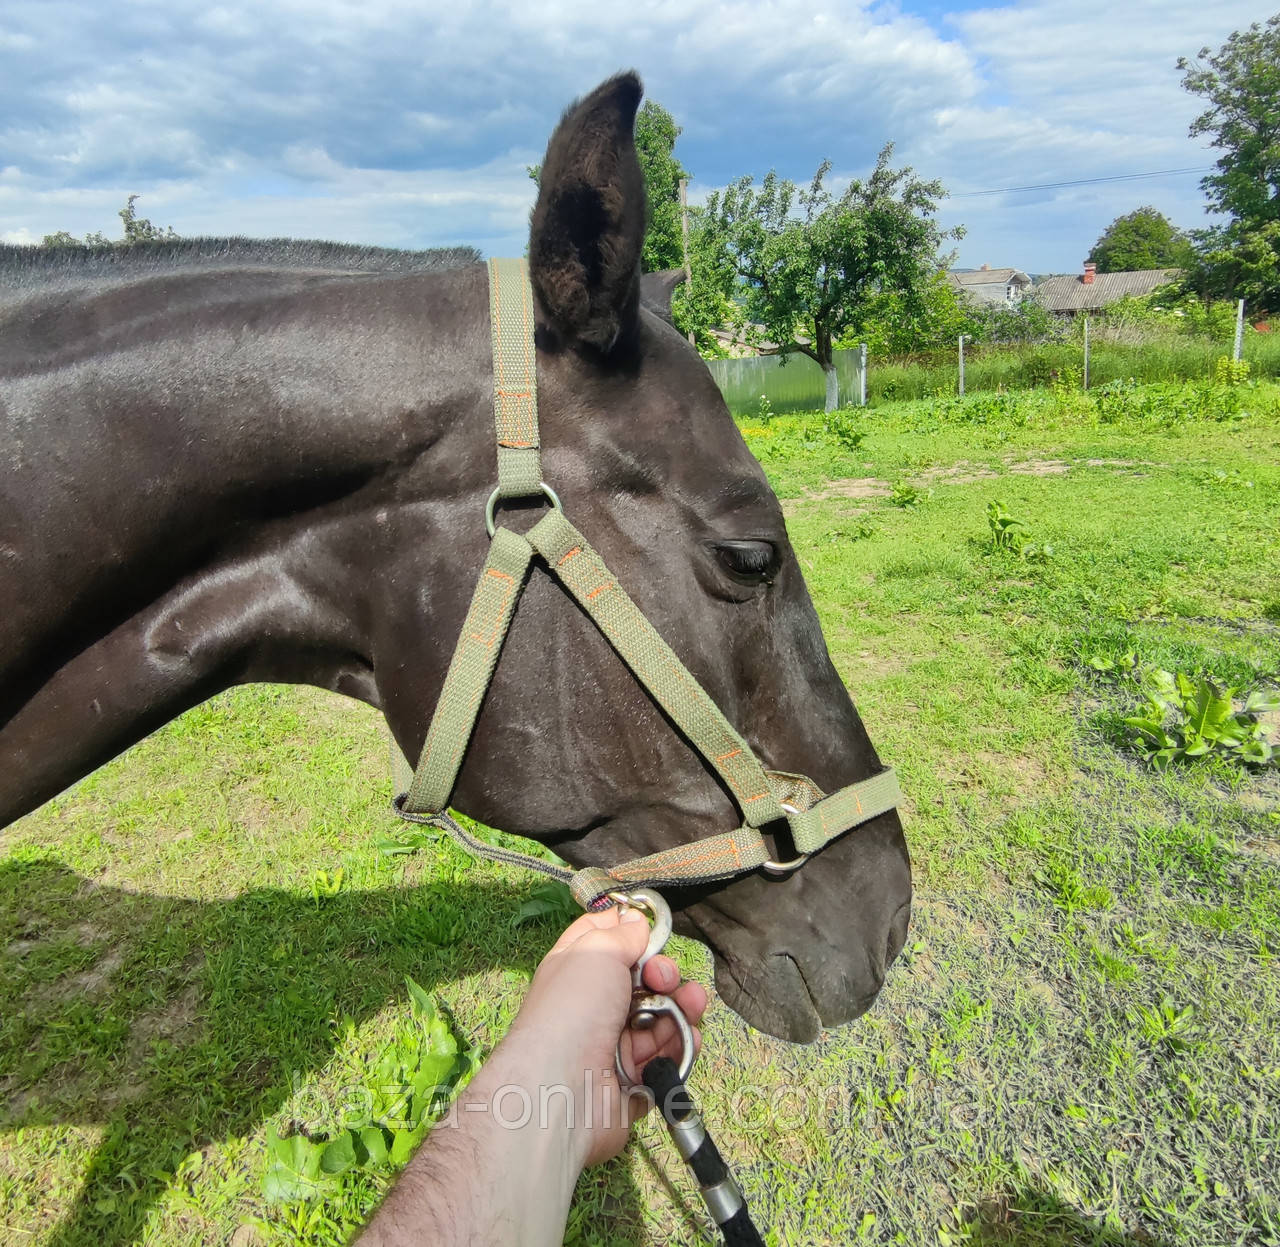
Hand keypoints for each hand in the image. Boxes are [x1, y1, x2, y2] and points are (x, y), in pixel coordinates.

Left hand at [504, 904, 707, 1165]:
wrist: (564, 1093)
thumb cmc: (571, 1013)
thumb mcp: (596, 951)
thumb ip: (621, 932)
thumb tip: (636, 919)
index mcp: (576, 970)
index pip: (604, 940)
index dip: (630, 932)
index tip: (649, 930)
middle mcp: (594, 1006)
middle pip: (643, 981)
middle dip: (664, 974)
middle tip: (663, 979)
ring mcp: (615, 1045)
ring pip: (662, 1018)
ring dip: (682, 1008)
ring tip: (690, 1006)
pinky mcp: (635, 1080)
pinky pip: (668, 1057)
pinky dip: (682, 1047)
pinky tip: (688, 1040)